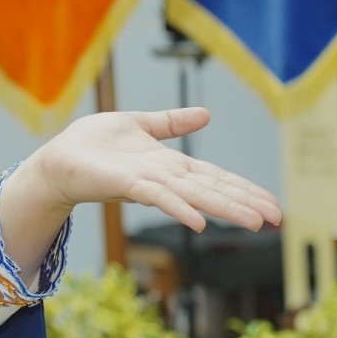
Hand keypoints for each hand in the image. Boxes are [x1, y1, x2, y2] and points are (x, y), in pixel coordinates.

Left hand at [18, 108, 281, 234]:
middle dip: (245, 203)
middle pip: (212, 189)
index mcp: (170, 165)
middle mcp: (164, 178)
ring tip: (255, 222)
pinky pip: (157, 197)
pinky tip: (200, 223)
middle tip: (278, 219)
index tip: (273, 204)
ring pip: (193, 196)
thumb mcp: (138, 124)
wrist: (57, 158)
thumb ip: (171, 123)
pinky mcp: (126, 184)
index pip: (215, 177)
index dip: (244, 189)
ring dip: (225, 208)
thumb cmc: (93, 145)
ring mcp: (147, 183)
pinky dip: (179, 208)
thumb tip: (206, 114)